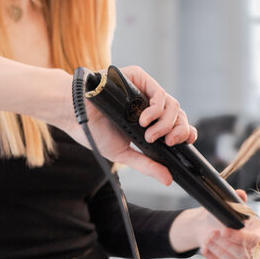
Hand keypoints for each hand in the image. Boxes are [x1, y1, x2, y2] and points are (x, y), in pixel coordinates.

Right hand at [0, 54, 194, 182]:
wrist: (73, 114)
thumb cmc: (94, 131)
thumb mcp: (124, 154)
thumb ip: (146, 165)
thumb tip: (168, 180)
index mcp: (150, 122)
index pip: (177, 125)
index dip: (186, 132)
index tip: (184, 142)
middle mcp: (150, 105)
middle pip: (179, 115)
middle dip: (179, 130)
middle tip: (168, 142)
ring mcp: (145, 91)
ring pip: (173, 105)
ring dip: (166, 123)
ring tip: (148, 134)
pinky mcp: (138, 78)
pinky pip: (159, 92)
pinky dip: (156, 108)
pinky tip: (143, 119)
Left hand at [169, 191, 259, 258]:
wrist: (211, 225)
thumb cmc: (225, 216)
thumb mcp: (231, 205)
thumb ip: (237, 199)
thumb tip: (240, 193)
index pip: (255, 239)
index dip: (239, 237)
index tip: (224, 231)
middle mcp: (256, 247)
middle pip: (243, 253)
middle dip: (225, 244)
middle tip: (211, 234)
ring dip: (218, 251)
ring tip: (207, 239)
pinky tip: (205, 249)